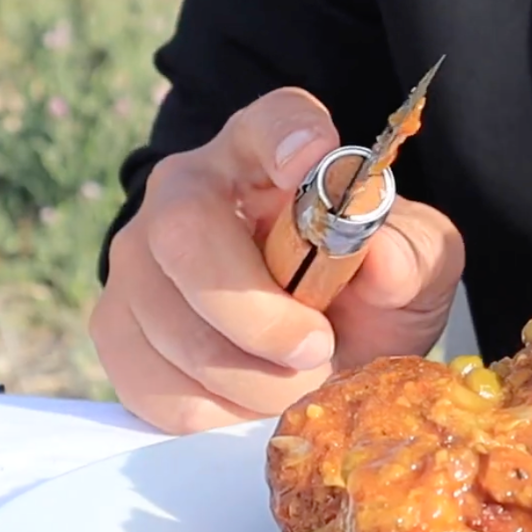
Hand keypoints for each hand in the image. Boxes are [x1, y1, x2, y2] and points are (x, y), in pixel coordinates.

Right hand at [90, 88, 464, 432]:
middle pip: (186, 235)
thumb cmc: (366, 290)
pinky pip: (155, 387)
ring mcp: (138, 261)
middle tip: (319, 348)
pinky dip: (219, 410)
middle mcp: (186, 192)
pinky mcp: (116, 332)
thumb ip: (412, 256)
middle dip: (257, 312)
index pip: (271, 121)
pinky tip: (254, 393)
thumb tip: (381, 259)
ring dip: (254, 378)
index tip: (312, 156)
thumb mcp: (416, 267)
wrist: (327, 349)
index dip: (286, 135)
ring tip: (302, 376)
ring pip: (171, 328)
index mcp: (268, 154)